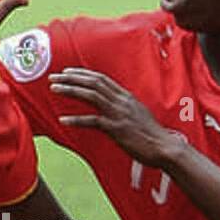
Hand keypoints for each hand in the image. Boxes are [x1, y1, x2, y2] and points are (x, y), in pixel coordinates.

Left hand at [50, 68, 179, 167]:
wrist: (166, 147)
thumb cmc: (151, 134)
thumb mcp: (137, 114)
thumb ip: (123, 106)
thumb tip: (111, 103)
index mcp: (126, 96)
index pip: (101, 78)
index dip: (82, 73)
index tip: (67, 71)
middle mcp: (121, 101)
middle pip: (93, 83)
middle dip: (71, 78)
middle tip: (53, 77)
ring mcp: (119, 114)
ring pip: (91, 95)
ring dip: (70, 90)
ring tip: (54, 89)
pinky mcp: (117, 129)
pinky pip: (92, 121)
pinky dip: (76, 120)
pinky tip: (63, 120)